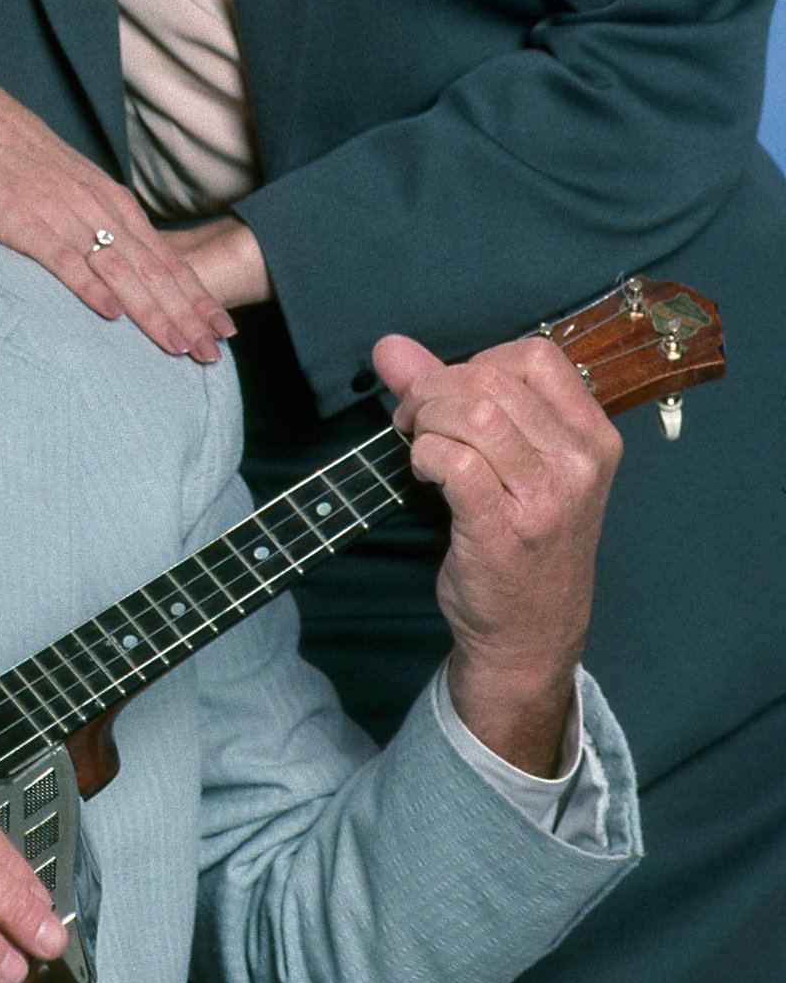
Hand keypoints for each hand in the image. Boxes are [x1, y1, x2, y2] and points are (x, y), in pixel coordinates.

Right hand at [0, 55, 235, 358]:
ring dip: (152, 312)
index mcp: (112, 201)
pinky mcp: (24, 222)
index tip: (225, 330)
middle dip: (188, 314)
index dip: (196, 296)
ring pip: (119, 270)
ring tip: (180, 346)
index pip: (166, 257)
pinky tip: (110, 314)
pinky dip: (89, 287)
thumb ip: (97, 220)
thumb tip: (120, 263)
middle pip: (153, 269)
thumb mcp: (72, 186)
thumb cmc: (19, 154)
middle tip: (215, 352)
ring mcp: (63, 214)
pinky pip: (62, 258)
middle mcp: (98, 208)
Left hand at [375, 331, 622, 775]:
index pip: (534, 355)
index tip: (450, 393)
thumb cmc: (522, 541)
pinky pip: (455, 462)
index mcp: (593, 436)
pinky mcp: (506, 530)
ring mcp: (548, 499)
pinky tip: (424, 474)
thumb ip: (450, 394)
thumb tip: (390, 346)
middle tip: (414, 420)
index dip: (475, 361)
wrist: (530, 635)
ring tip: (418, 444)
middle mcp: (579, 463)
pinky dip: (425, 456)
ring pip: (472, 414)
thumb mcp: (508, 460)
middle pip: (492, 380)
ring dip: (426, 420)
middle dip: (434, 389)